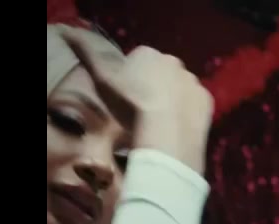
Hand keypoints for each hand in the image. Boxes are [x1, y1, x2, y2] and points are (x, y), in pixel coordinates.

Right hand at [62, 30, 213, 173]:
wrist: (166, 132)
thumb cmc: (131, 104)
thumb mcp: (103, 79)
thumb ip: (90, 55)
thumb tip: (72, 35)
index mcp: (148, 53)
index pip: (137, 62)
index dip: (130, 81)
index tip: (126, 97)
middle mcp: (174, 61)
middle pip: (159, 74)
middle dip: (152, 87)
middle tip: (141, 110)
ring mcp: (193, 80)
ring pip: (178, 88)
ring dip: (171, 99)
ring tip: (159, 121)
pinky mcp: (207, 100)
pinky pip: (194, 104)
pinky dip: (187, 112)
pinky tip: (175, 126)